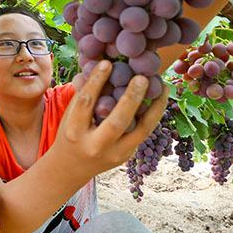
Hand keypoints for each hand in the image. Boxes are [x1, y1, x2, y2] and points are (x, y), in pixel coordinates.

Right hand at [59, 61, 168, 178]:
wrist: (70, 169)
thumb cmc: (69, 135)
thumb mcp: (69, 116)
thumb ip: (83, 95)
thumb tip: (102, 67)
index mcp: (74, 132)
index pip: (86, 103)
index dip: (96, 82)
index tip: (107, 63)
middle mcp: (95, 146)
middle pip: (117, 121)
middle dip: (131, 98)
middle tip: (142, 77)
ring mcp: (114, 154)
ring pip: (140, 131)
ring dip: (155, 107)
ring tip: (163, 87)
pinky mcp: (127, 156)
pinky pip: (143, 133)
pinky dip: (153, 115)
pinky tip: (159, 99)